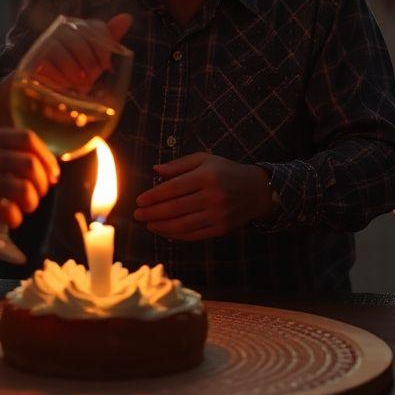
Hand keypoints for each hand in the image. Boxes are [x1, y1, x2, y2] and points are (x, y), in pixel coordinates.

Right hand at [0, 128, 59, 228]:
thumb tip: (20, 159)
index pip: (29, 139)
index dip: (46, 156)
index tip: (50, 172)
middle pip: (33, 165)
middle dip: (43, 182)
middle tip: (39, 194)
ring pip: (28, 190)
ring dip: (32, 202)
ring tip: (24, 209)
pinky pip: (13, 212)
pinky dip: (17, 219)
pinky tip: (10, 221)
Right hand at [28, 13, 132, 93]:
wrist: (47, 94)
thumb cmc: (75, 75)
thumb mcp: (95, 60)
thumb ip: (108, 39)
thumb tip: (127, 17)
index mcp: (79, 28)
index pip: (96, 28)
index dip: (103, 47)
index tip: (106, 66)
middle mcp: (61, 30)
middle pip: (78, 38)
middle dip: (88, 62)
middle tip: (91, 78)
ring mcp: (44, 43)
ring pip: (61, 50)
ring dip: (73, 71)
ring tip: (77, 84)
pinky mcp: (31, 59)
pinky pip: (46, 63)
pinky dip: (58, 77)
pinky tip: (62, 86)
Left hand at [133, 152, 272, 239]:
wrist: (257, 190)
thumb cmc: (226, 171)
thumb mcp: (205, 160)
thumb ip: (179, 164)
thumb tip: (155, 170)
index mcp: (207, 176)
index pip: (173, 188)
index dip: (154, 196)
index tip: (139, 201)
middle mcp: (213, 196)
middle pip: (175, 208)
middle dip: (152, 213)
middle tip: (137, 215)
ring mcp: (218, 214)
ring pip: (182, 224)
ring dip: (161, 226)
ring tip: (148, 224)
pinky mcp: (221, 229)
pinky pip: (194, 234)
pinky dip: (176, 235)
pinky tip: (164, 231)